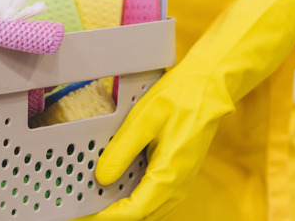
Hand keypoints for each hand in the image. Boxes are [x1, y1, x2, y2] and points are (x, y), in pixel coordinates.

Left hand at [73, 0, 294, 219]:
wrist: (210, 87)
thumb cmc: (179, 98)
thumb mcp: (143, 120)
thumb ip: (121, 152)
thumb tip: (102, 178)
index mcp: (169, 174)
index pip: (134, 211)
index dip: (107, 217)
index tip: (84, 216)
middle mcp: (178, 185)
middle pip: (142, 215)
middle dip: (113, 217)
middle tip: (84, 212)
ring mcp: (181, 181)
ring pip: (150, 210)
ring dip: (126, 212)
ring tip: (97, 206)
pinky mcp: (180, 173)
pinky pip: (157, 198)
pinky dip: (137, 202)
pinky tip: (119, 192)